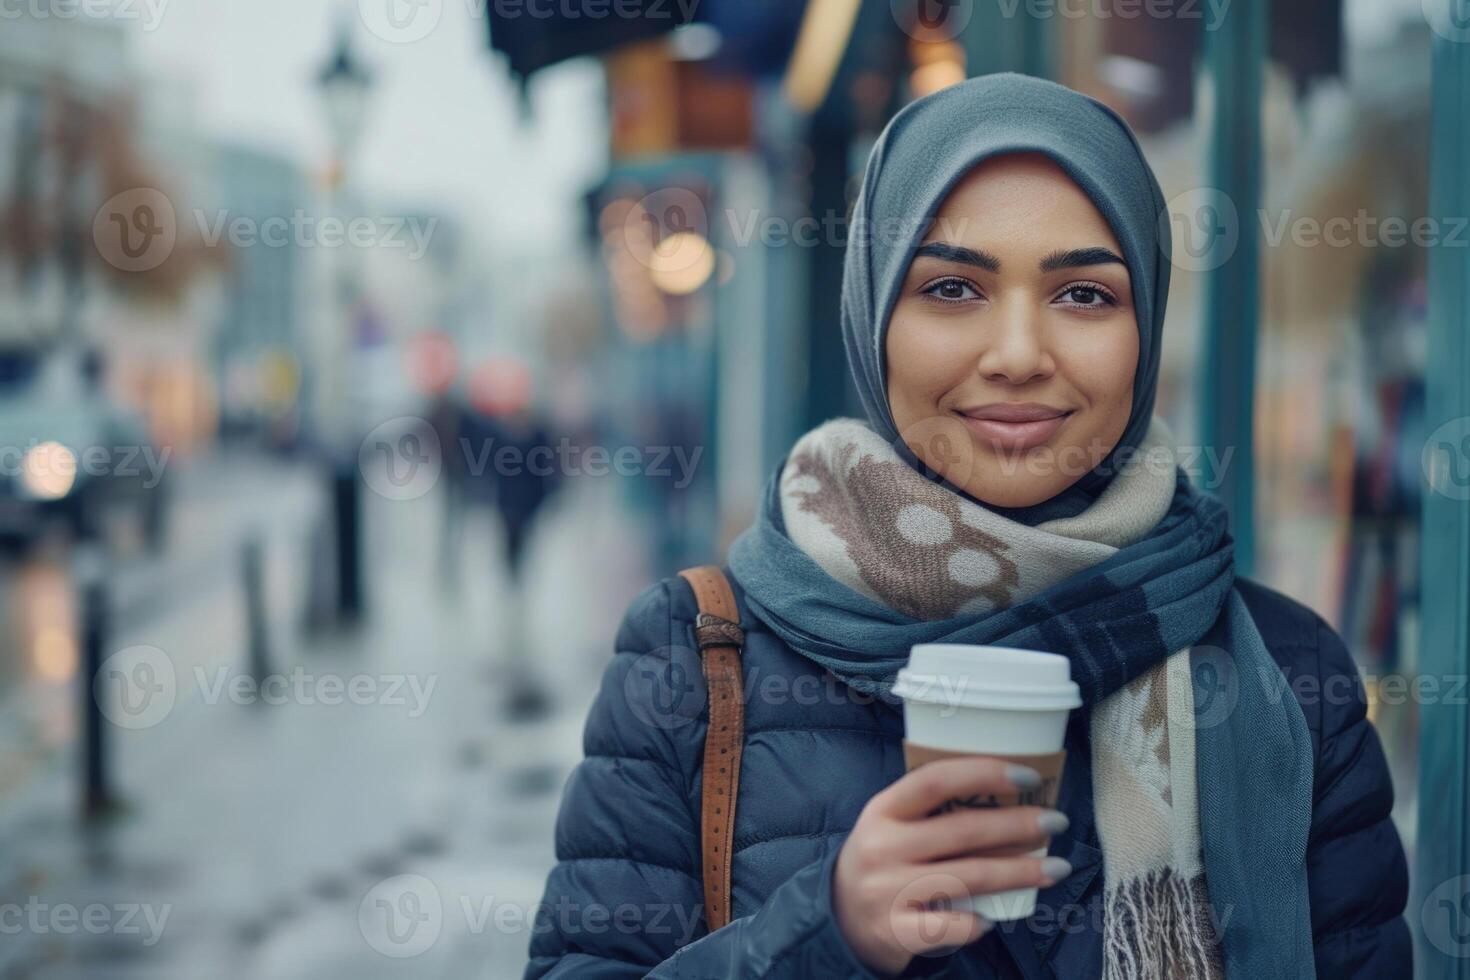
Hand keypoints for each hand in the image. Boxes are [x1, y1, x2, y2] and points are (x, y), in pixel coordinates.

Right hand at [832, 757, 1071, 976]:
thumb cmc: (884, 859)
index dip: (984, 773)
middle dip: (1018, 825)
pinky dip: (978, 922)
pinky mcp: (896, 931)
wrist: (839, 918)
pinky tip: (994, 918)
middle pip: (962, 831)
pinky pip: (951, 926)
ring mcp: (888, 890)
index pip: (935, 780)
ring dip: (1020, 872)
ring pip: (968, 878)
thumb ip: (933, 811)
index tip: (1028, 777)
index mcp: (883, 810)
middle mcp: (883, 846)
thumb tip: (1011, 796)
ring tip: (1057, 868)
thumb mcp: (893, 824)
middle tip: (1056, 822)